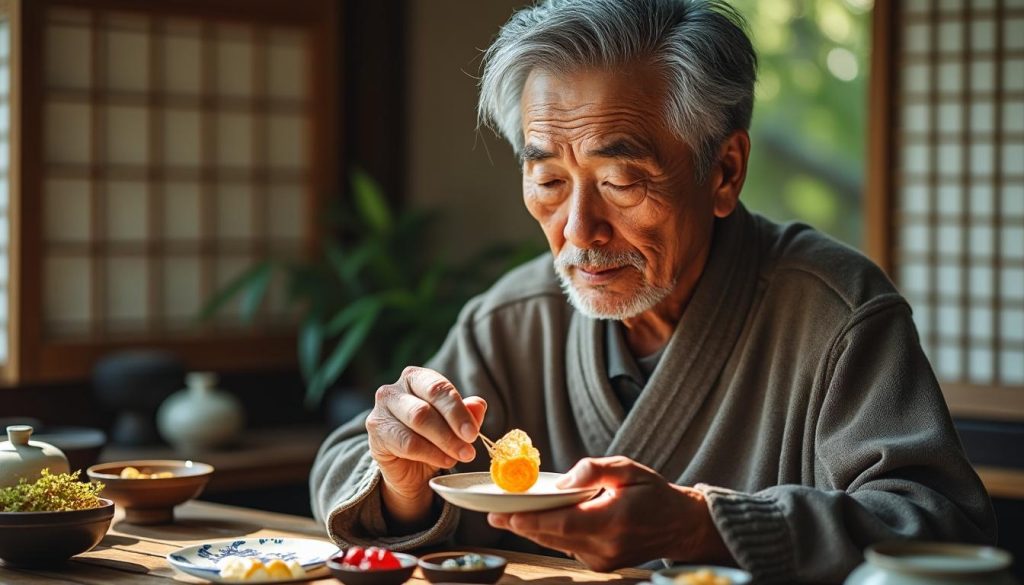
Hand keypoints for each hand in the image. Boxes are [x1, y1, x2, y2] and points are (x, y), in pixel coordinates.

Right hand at [366, 366, 486, 528]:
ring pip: (416, 422)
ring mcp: (381, 411)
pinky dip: (430, 454)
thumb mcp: (454, 425)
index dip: (458, 411)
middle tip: (469, 448)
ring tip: (460, 455)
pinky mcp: (376, 433)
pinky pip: (406, 444)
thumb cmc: (431, 437)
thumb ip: (466, 413)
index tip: (473, 433)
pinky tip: (445, 460)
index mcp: (416, 378)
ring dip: (443, 442)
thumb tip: (478, 405)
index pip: (438, 388)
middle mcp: (394, 390)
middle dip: (451, 428)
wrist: (407, 467)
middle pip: (425, 407)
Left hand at [487, 456, 730, 571]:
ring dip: (533, 530)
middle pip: (553, 536)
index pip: (563, 523)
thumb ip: (596, 470)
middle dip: (521, 524)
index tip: (506, 514)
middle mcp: (605, 546)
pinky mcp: (601, 564)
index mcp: (613, 521)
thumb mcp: (629, 470)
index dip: (531, 520)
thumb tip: (566, 478)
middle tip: (493, 513)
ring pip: (557, 544)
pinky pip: (568, 547)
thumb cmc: (654, 493)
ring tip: (505, 515)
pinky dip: (552, 533)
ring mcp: (603, 560)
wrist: (681, 525)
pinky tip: (538, 520)